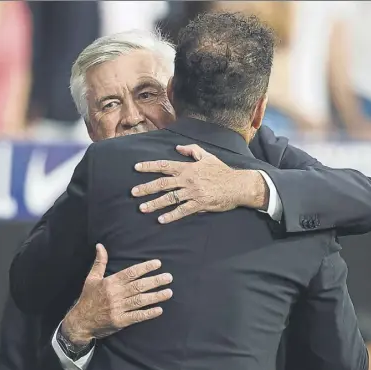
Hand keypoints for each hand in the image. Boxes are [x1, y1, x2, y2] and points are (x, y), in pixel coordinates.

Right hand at [61, 244, 172, 345]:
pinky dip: (148, 313)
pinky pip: (136, 316)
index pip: (131, 273)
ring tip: (169, 292)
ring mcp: (118, 308)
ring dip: (156, 296)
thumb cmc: (88, 298)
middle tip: (169, 277)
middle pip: (139, 286)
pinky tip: (159, 309)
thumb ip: (100, 262)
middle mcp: (115, 294)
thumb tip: (100, 245)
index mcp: (110, 283)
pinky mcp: (120, 321)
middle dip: (155, 281)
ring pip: (140, 300)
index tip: (158, 263)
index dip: (145, 267)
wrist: (80, 322)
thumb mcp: (92, 278)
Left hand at [132, 144, 268, 223]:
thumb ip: (192, 150)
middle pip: (163, 183)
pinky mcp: (199, 204)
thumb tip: (177, 148)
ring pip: (170, 198)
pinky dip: (171, 215)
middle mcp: (187, 180)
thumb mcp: (207, 156)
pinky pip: (182, 210)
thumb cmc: (222, 171)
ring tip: (143, 208)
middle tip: (133, 193)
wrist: (237, 185)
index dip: (149, 166)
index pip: (164, 165)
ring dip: (155, 203)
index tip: (136, 168)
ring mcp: (192, 193)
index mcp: (188, 168)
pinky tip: (161, 220)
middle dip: (146, 188)